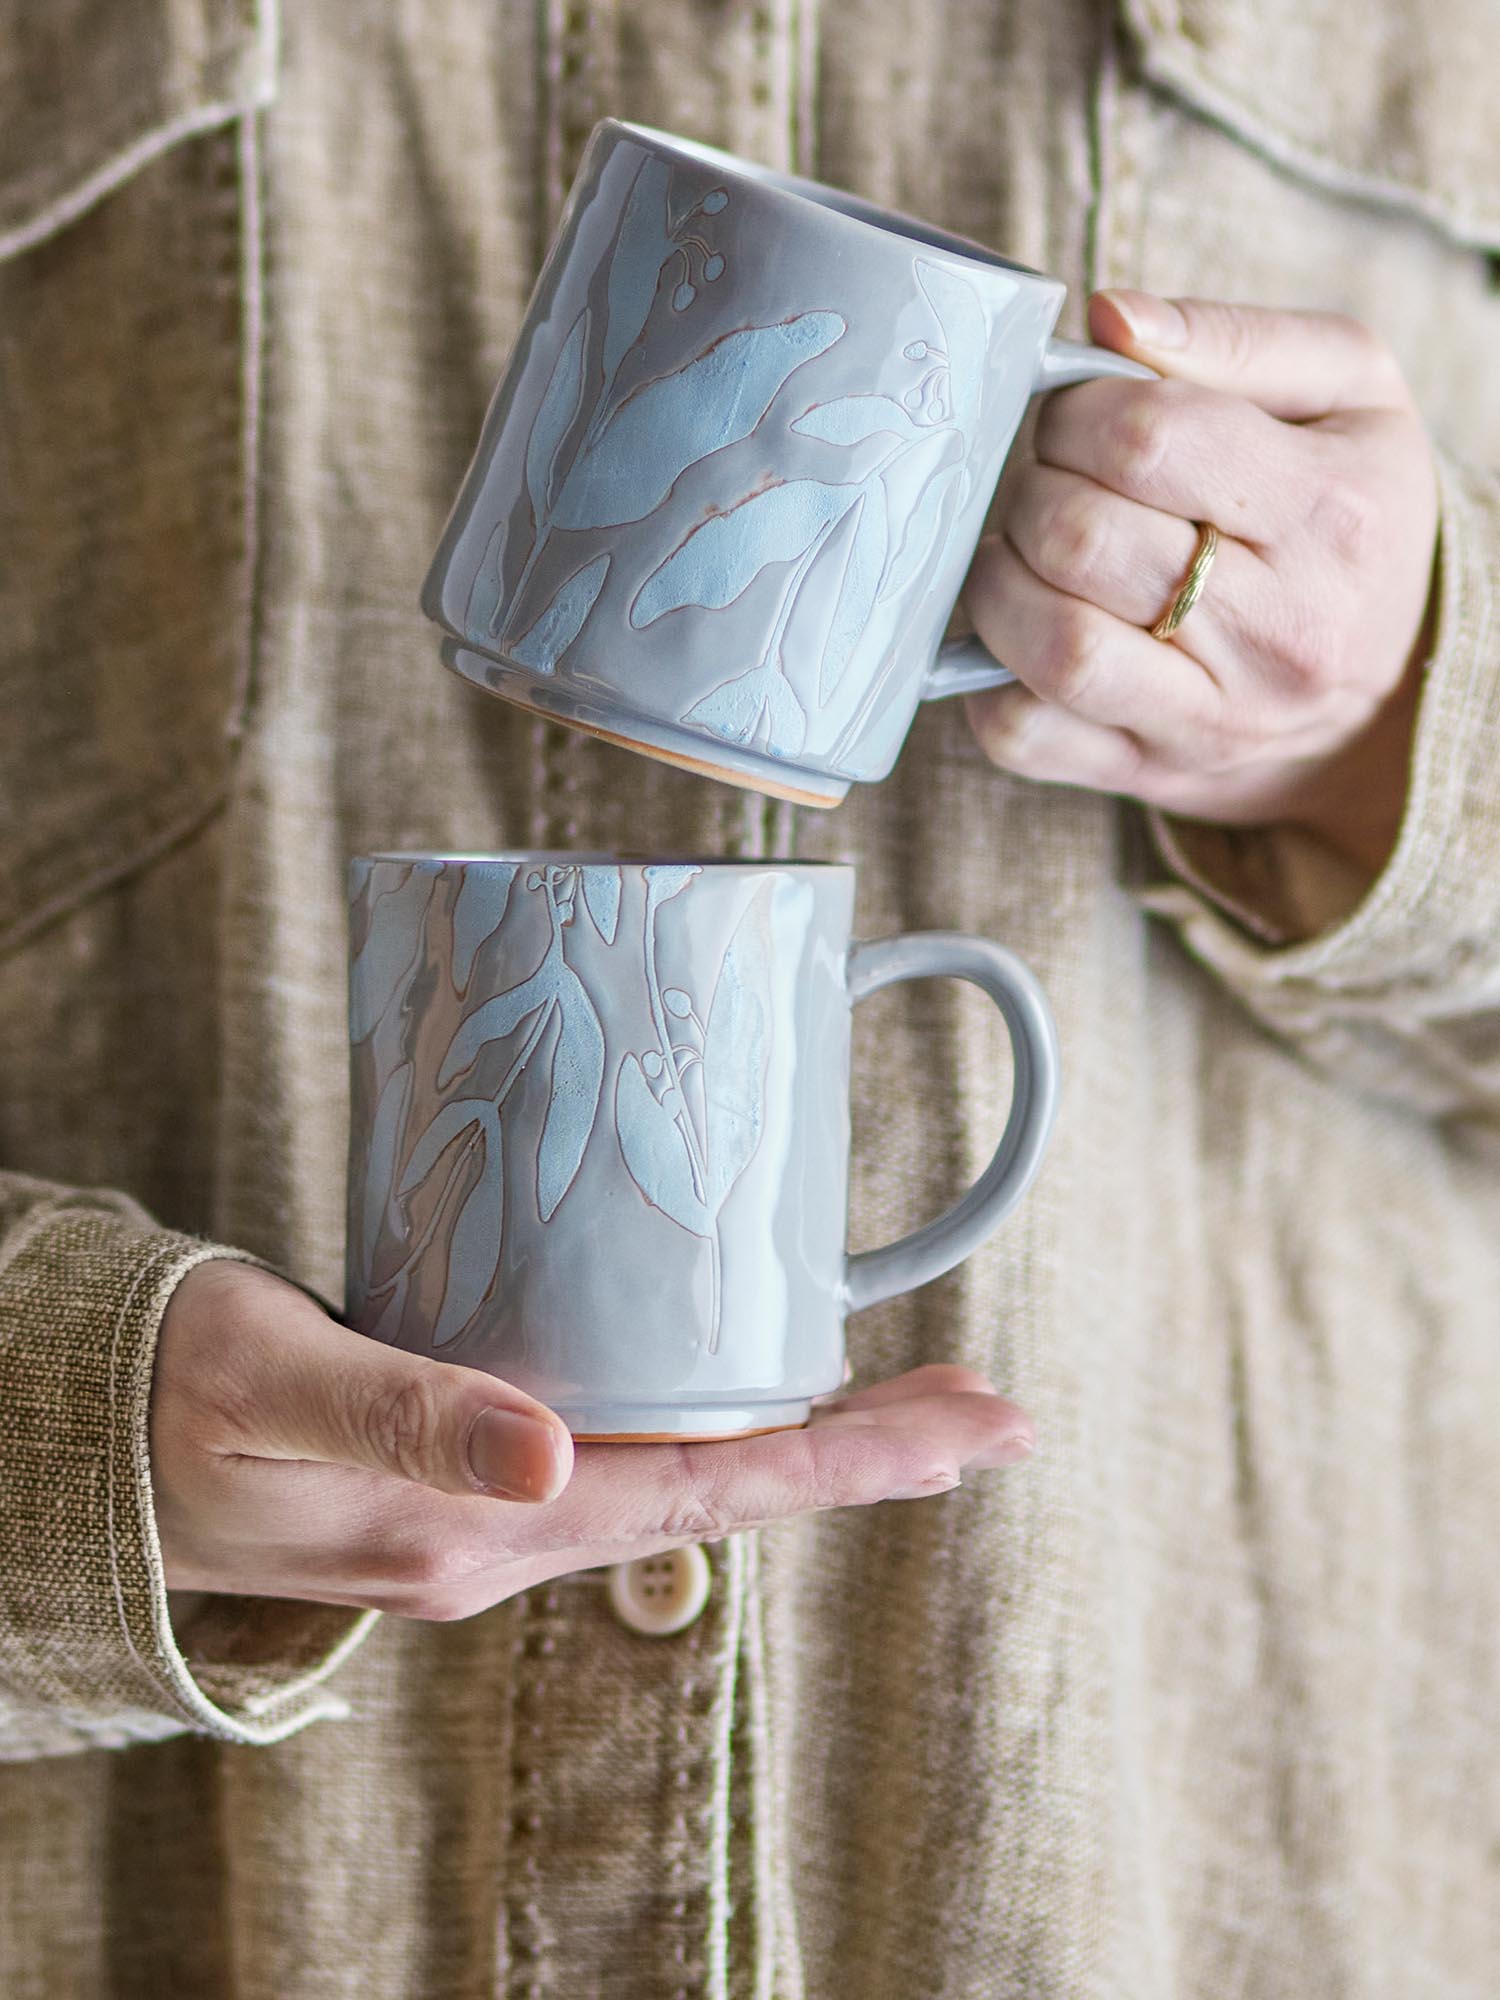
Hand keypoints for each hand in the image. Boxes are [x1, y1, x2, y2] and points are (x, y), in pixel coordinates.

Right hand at [151, 1261, 1032, 1620]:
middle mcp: (509, 1537)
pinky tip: (743, 1388)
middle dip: (867, 1451)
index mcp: (480, 1530)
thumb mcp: (272, 1385)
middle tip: (995, 1404)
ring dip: (803, 1436)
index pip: (710, 1495)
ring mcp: (495, 1515)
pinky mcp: (472, 1474)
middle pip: (729, 1491)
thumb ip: (402, 1415)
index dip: (847, 1461)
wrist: (88, 1454)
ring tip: (910, 1396)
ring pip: (688, 1474)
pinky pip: (630, 1453)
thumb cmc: (171, 1402)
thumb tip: (551, 1461)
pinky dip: (714, 1421)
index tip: (973, 1427)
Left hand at [963, 291, 1438, 875]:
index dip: (1077, 412)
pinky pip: (1024, 736)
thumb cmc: (1349, 517)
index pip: (1147, 440)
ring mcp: (1208, 715)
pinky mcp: (1145, 771)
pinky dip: (986, 679)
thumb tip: (1107, 317)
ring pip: (1054, 647)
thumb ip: (1233, 339)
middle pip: (1082, 540)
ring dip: (998, 582)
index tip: (1075, 415)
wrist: (1387, 696)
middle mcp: (1277, 629)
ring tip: (1018, 549)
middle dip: (1031, 490)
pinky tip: (1011, 632)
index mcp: (1328, 511)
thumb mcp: (1349, 394)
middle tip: (1042, 479)